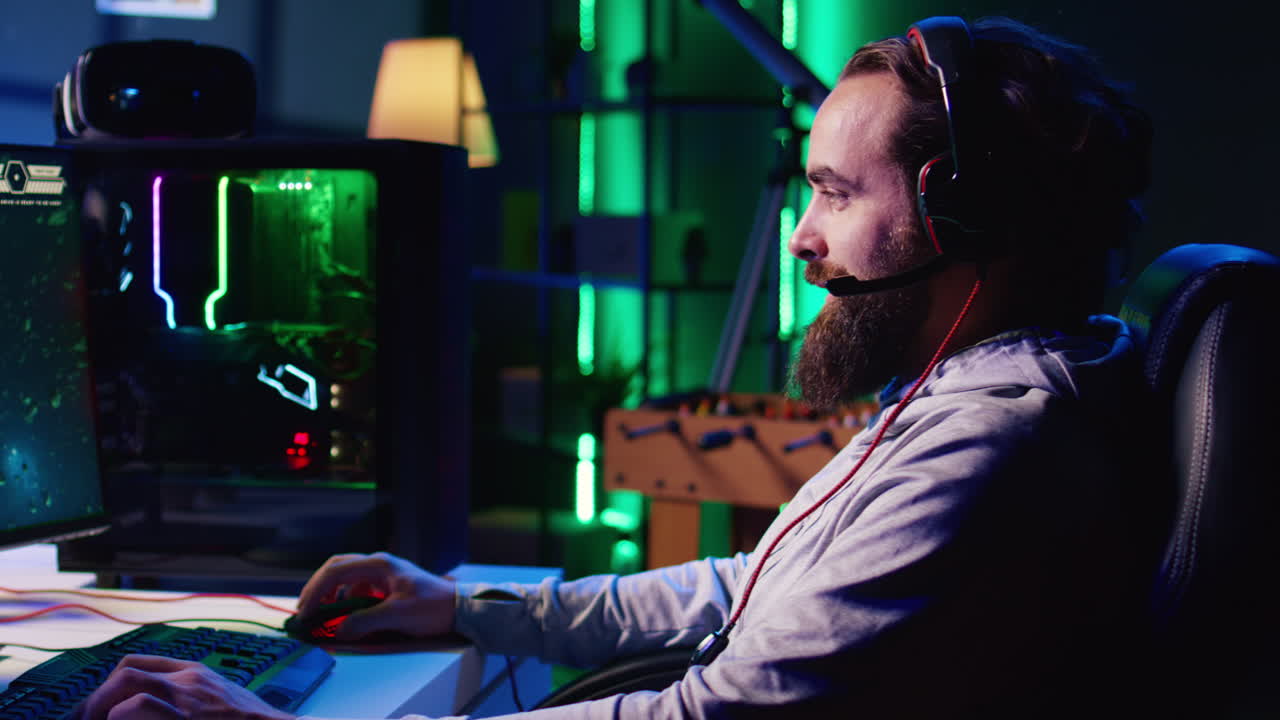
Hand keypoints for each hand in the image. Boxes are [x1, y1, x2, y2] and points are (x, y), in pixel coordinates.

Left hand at [72, 655, 291, 719]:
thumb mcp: (221, 705)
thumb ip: (193, 703)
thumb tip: (151, 713)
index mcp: (196, 675)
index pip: (140, 664)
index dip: (110, 686)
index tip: (97, 709)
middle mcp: (188, 680)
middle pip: (126, 670)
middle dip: (97, 697)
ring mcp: (187, 697)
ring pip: (127, 680)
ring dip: (100, 705)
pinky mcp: (185, 716)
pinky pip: (137, 707)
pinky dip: (119, 717)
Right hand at [296, 551, 455, 641]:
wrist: (459, 608)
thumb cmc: (432, 607)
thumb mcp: (399, 615)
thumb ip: (366, 621)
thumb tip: (338, 630)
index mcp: (379, 564)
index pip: (336, 570)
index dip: (315, 590)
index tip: (305, 611)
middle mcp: (377, 564)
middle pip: (336, 569)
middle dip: (317, 589)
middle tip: (303, 611)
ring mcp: (380, 574)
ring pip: (344, 578)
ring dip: (329, 595)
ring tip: (318, 615)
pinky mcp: (384, 586)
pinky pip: (356, 589)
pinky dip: (343, 601)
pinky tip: (342, 617)